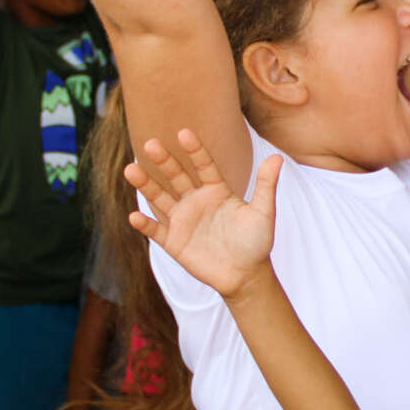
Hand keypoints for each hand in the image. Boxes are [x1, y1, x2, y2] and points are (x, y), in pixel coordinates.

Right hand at [125, 130, 281, 300]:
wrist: (246, 276)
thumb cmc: (256, 242)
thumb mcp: (263, 213)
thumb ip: (266, 185)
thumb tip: (279, 157)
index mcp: (216, 190)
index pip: (203, 165)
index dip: (194, 150)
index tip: (184, 133)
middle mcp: (196, 201)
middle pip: (177, 176)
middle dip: (164, 161)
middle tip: (151, 143)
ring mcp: (183, 220)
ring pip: (160, 198)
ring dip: (146, 184)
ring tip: (131, 169)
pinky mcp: (174, 242)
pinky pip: (156, 231)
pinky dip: (145, 224)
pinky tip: (134, 216)